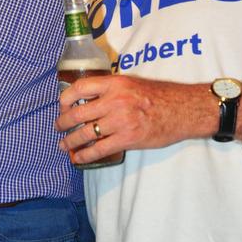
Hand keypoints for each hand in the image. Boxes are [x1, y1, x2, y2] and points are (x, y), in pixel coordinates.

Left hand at [56, 74, 199, 164]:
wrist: (183, 110)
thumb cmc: (159, 96)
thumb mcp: (132, 83)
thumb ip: (112, 89)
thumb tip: (89, 98)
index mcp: (115, 83)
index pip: (81, 87)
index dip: (66, 98)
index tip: (62, 105)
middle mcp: (115, 100)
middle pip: (78, 112)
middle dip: (63, 122)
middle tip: (58, 127)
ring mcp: (121, 120)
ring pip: (85, 133)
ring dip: (70, 141)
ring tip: (63, 145)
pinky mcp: (128, 139)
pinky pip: (99, 149)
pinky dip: (84, 155)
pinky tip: (78, 158)